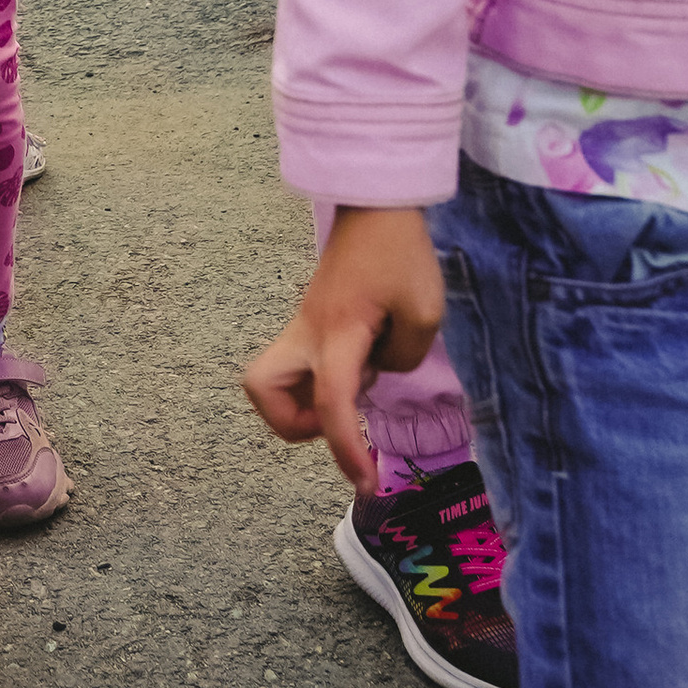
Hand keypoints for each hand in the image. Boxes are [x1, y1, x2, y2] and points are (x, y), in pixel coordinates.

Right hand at [242, 206, 447, 493]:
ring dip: (304, 403)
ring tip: (353, 390)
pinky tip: (360, 364)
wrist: (377, 205)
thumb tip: (377, 372)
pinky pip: (299, 367)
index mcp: (339, 332)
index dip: (345, 450)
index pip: (331, 402)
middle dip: (291, 422)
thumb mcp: (425, 311)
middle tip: (335, 419)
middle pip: (262, 389)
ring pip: (273, 381)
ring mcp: (303, 326)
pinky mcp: (310, 322)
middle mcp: (308, 333)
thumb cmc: (401, 253)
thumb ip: (404, 357)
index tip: (366, 482)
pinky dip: (319, 382)